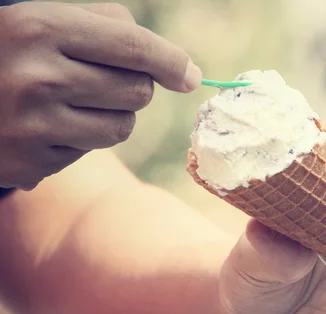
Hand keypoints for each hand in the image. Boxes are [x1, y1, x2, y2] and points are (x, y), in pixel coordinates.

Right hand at [0, 2, 201, 189]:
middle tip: (104, 78)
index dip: (171, 61)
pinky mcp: (31, 164)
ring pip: (122, 127)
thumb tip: (172, 62)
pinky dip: (81, 138)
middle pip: (137, 92)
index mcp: (39, 28)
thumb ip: (103, 25)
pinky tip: (47, 124)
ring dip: (113, 114)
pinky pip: (89, 151)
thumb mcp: (40, 20)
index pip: (133, 47)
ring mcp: (32, 127)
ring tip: (75, 100)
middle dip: (134, 85)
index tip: (190, 75)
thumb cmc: (6, 52)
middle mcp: (37, 78)